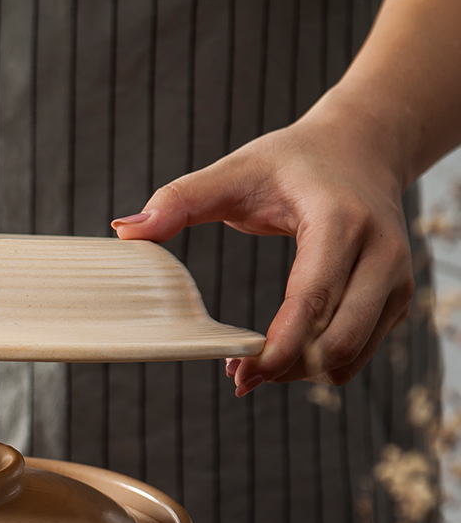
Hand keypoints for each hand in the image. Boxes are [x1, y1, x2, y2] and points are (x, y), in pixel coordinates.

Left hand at [111, 100, 413, 396]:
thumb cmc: (294, 162)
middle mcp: (381, 253)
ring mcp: (396, 280)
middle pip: (337, 342)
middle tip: (240, 374)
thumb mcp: (237, 170)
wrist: (364, 148)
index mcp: (341, 222)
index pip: (312, 301)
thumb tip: (125, 232)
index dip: (276, 348)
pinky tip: (284, 356)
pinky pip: (359, 355)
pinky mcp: (396, 300)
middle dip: (286, 368)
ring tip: (258, 366)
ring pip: (350, 357)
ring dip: (300, 373)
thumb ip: (181, 200)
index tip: (237, 373)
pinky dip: (318, 366)